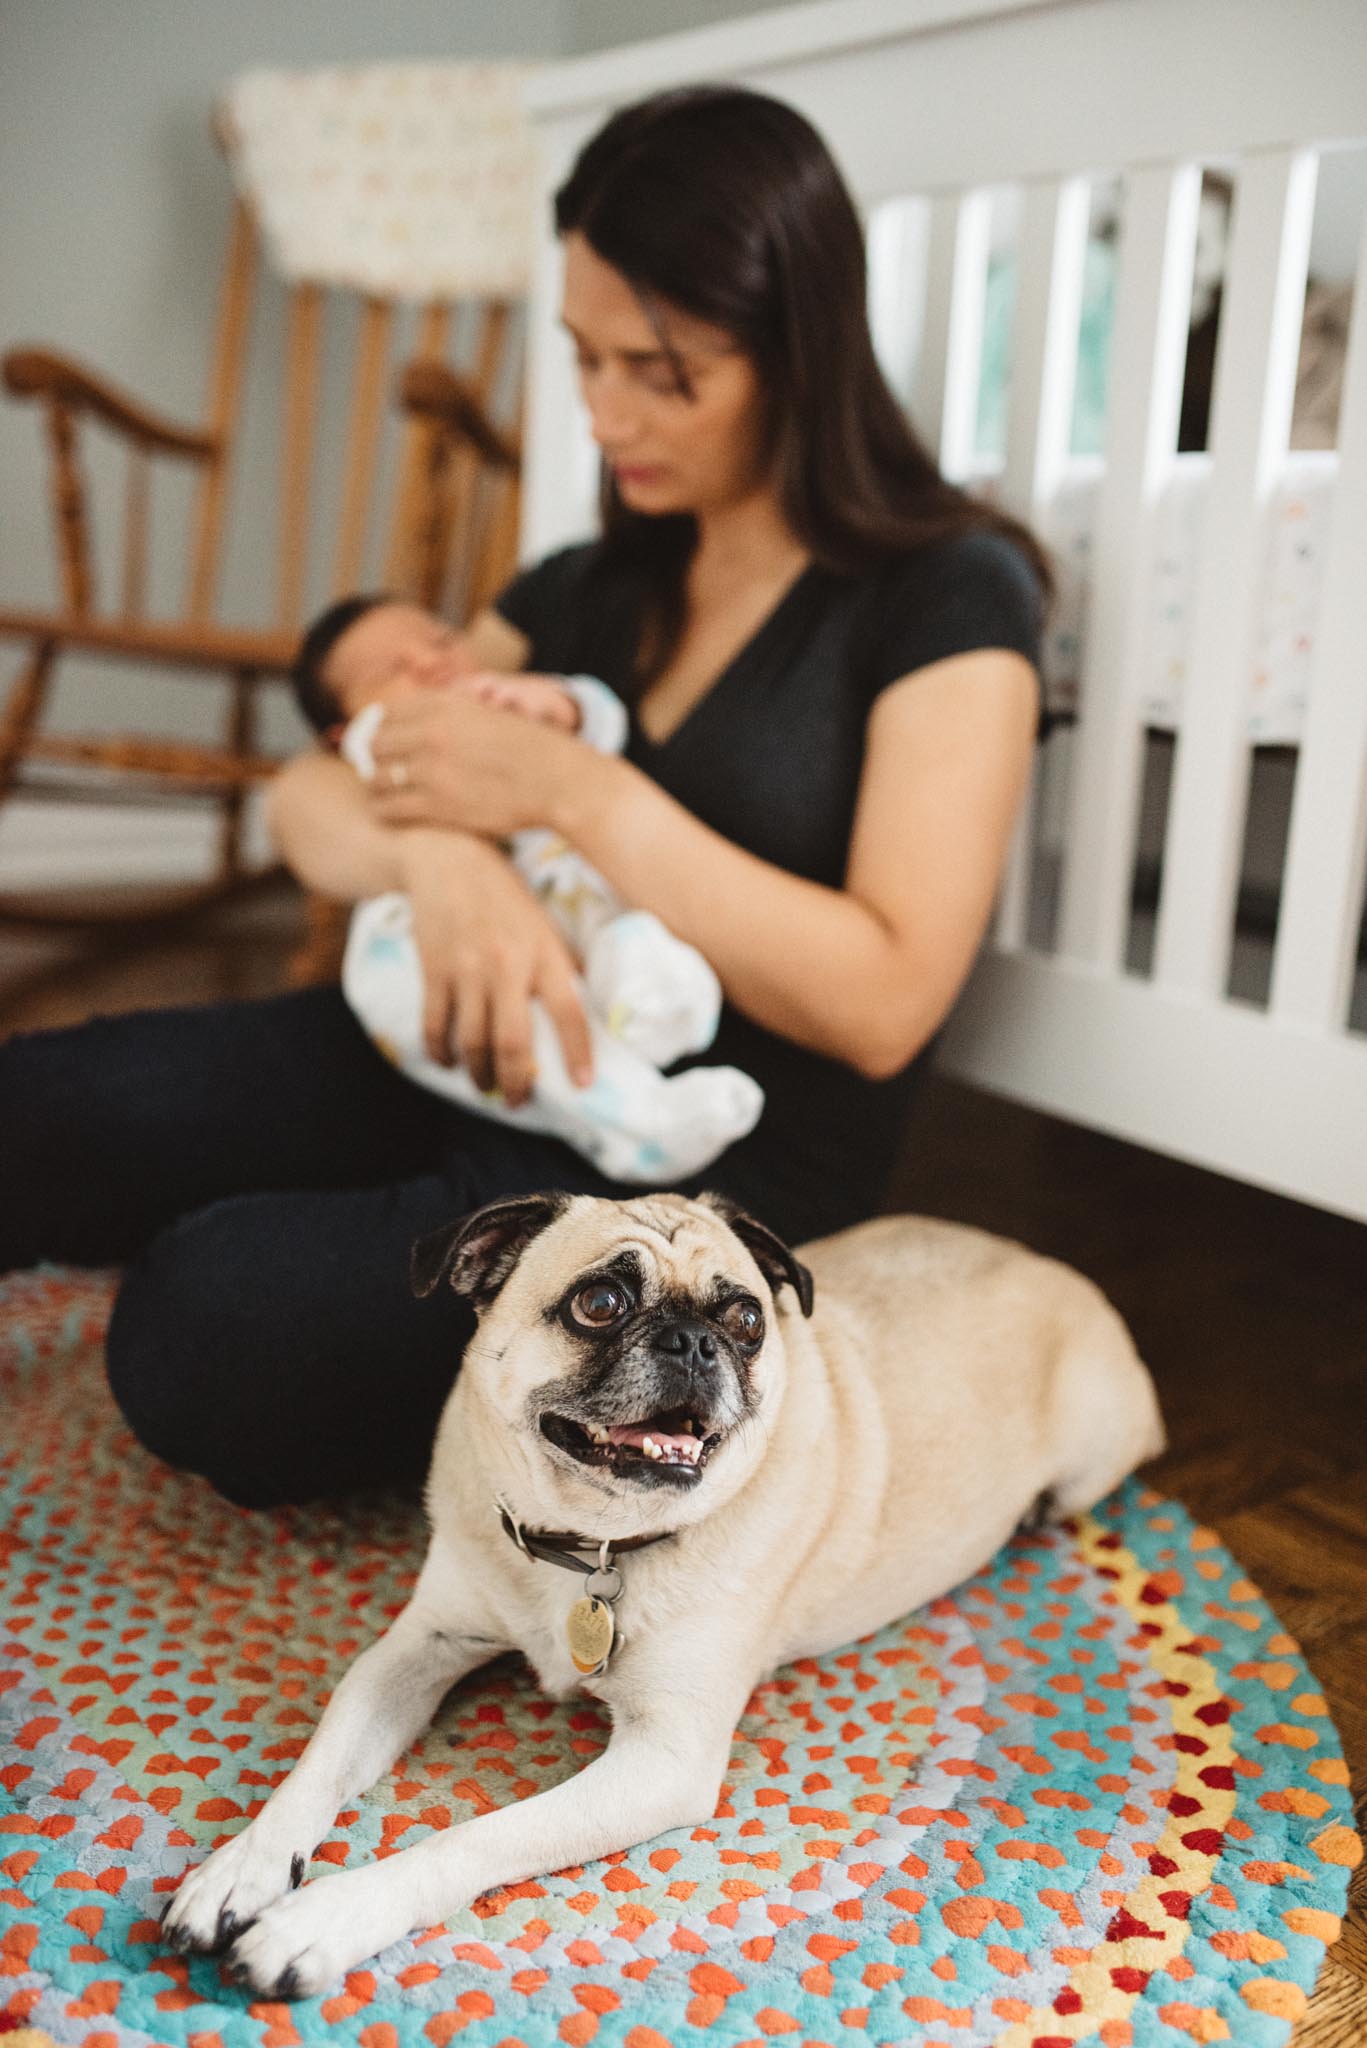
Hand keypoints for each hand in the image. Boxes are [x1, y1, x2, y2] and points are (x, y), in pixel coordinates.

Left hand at [369, 683, 583, 837]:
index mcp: (446, 705)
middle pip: (376, 743)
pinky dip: (384, 810)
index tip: (383, 743)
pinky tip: (390, 812)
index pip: (388, 713)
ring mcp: (432, 769)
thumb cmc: (532, 750)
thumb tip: (430, 713)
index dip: (380, 730)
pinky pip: (389, 807)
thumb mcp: (490, 714)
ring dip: (377, 786)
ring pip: (377, 777)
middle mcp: (433, 732)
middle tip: (382, 770)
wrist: (558, 780)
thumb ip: (457, 712)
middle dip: (375, 757)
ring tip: (384, 793)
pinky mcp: (437, 804)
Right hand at [401, 830, 593, 1103]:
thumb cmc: (505, 898)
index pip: (569, 1012)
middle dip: (517, 1081)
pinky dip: (441, 1052)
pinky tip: (448, 1062)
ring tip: (486, 1087)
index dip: (577, 1053)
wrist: (447, 859)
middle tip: (518, 1101)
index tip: (583, 1084)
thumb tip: (582, 1014)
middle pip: (512, 1041)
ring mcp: (467, 969)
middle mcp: (507, 964)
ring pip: (473, 1041)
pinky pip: (435, 1025)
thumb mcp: (542, 925)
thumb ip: (558, 966)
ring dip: (479, 1074)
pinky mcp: (434, 969)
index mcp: (544, 953)